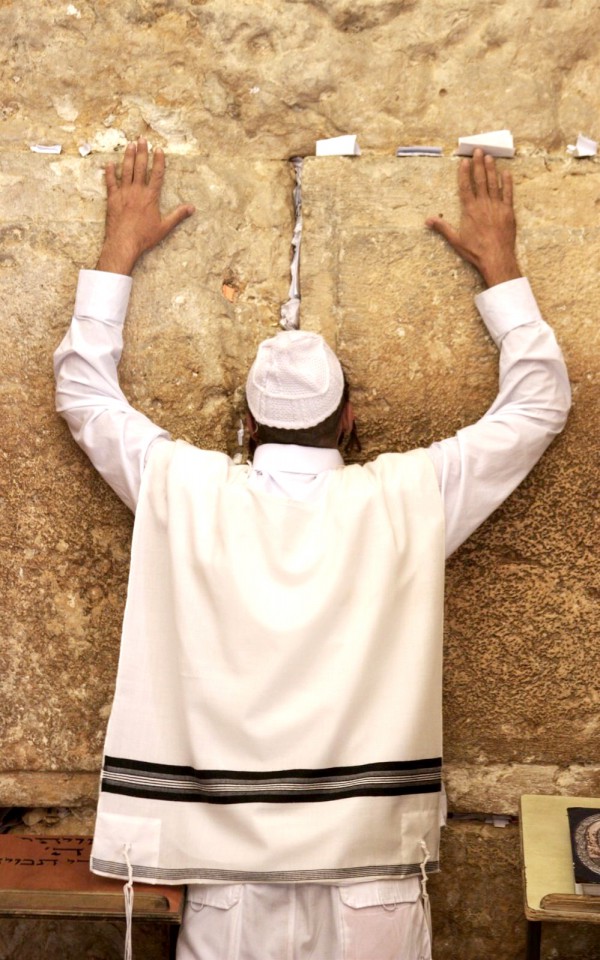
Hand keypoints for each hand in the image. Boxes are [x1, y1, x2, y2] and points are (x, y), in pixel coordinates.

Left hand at [96, 138, 194, 274]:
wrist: (124, 243)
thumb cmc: (144, 237)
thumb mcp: (164, 227)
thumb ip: (178, 215)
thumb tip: (192, 208)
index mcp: (150, 196)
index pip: (156, 174)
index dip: (158, 160)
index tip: (158, 149)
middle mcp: (137, 191)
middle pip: (140, 167)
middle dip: (142, 152)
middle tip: (142, 139)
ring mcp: (124, 193)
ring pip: (126, 170)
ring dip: (128, 156)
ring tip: (130, 145)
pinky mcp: (112, 198)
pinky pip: (110, 182)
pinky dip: (110, 172)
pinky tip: (110, 164)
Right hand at [426, 149, 520, 287]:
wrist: (496, 258)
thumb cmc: (475, 251)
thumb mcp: (455, 241)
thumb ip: (442, 227)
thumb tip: (428, 220)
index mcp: (470, 210)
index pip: (466, 186)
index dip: (464, 173)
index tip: (463, 162)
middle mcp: (483, 204)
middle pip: (480, 180)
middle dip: (478, 164)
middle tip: (478, 151)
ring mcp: (497, 206)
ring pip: (494, 183)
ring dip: (492, 169)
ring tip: (489, 157)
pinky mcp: (508, 212)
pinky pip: (508, 193)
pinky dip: (508, 183)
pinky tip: (506, 173)